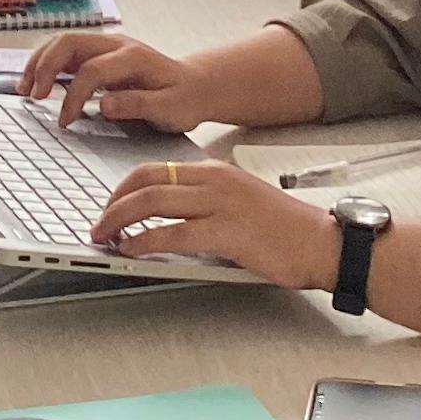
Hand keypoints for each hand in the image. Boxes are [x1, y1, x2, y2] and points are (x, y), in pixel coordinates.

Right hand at [18, 33, 217, 129]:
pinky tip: (37, 82)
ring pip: (63, 43)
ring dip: (40, 62)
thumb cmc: (184, 99)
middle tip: (31, 96)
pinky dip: (47, 64)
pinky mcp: (100, 54)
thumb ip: (137, 106)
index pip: (91, 70)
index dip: (73, 95)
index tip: (65, 121)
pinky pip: (67, 52)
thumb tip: (103, 105)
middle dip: (44, 67)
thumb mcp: (169, 109)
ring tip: (24, 88)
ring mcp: (107, 46)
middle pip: (69, 43)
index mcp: (132, 57)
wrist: (196, 85)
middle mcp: (116, 44)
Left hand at [87, 156, 339, 288]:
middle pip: (146, 181)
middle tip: (98, 223)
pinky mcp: (226, 232)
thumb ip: (206, 204)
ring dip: (120, 220)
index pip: (155, 169)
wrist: (322, 242)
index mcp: (214, 171)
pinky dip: (145, 241)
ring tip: (105, 236)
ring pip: (153, 202)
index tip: (109, 204)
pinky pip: (173, 234)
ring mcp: (219, 204)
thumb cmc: (285, 229)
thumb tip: (169, 219)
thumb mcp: (240, 202)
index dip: (124, 187)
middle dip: (113, 202)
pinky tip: (132, 250)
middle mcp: (213, 180)